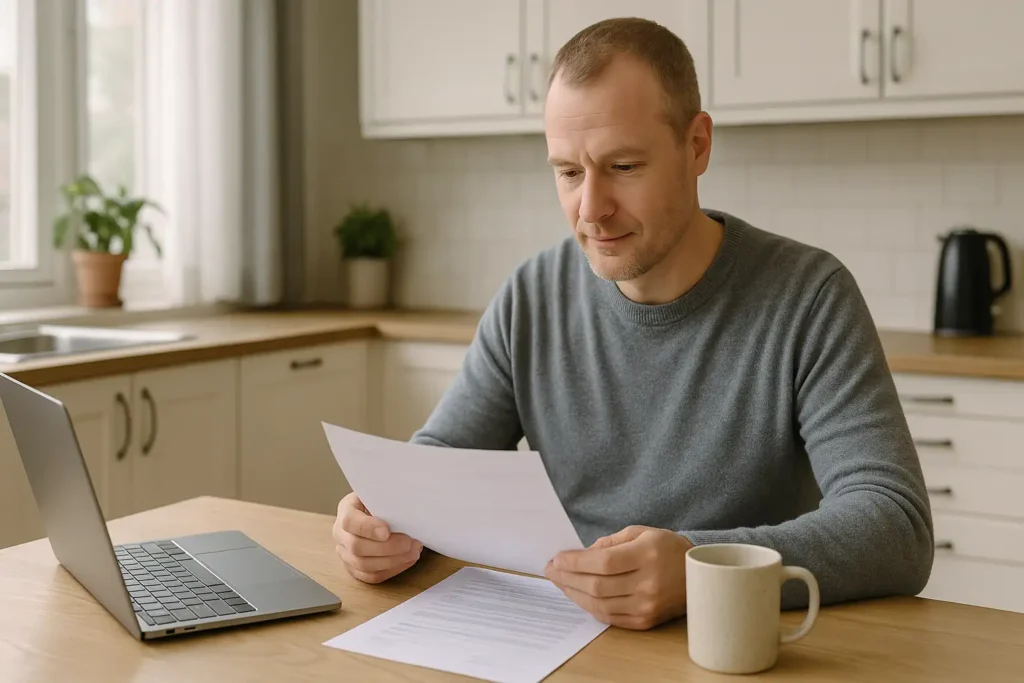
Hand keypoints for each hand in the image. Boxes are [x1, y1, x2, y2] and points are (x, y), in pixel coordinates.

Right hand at [332, 492, 422, 582]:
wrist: (375, 512)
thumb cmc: (380, 502)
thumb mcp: (380, 493)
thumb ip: (387, 498)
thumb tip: (407, 504)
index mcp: (346, 510)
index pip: (350, 521)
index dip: (368, 528)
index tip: (387, 531)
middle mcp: (340, 534)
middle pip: (357, 547)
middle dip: (388, 548)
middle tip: (410, 542)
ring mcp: (345, 554)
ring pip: (364, 565)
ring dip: (392, 561)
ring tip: (413, 552)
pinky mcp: (354, 569)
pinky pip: (370, 576)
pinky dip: (391, 570)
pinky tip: (406, 560)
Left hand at [544, 525, 692, 629]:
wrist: (699, 576)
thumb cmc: (668, 549)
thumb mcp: (642, 532)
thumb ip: (611, 542)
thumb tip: (584, 553)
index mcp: (647, 555)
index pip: (603, 562)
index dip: (575, 562)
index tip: (556, 559)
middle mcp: (648, 583)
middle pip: (598, 585)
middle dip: (568, 578)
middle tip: (551, 570)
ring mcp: (647, 605)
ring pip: (600, 604)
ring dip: (574, 594)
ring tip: (560, 583)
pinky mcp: (646, 620)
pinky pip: (610, 617)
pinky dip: (590, 607)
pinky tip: (579, 596)